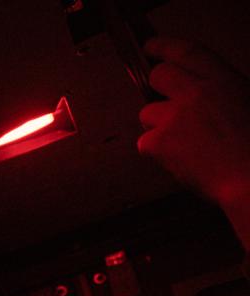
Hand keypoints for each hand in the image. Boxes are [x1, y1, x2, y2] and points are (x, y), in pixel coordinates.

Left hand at [138, 38, 249, 211]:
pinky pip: (144, 142)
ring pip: (147, 112)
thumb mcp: (246, 103)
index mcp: (224, 81)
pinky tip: (178, 159)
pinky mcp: (160, 142)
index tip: (152, 48)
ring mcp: (176, 117)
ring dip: (158, 125)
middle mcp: (197, 94)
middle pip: (159, 75)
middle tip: (165, 102)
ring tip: (183, 142)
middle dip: (157, 87)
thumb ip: (220, 94)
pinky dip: (156, 152)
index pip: (187, 52)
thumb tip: (198, 94)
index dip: (165, 47)